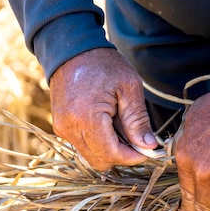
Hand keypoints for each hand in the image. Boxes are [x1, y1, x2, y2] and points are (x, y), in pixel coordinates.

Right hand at [49, 48, 156, 170]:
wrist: (72, 49)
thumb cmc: (104, 64)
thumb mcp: (129, 88)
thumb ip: (138, 120)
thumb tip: (149, 147)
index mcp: (87, 118)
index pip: (111, 154)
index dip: (133, 157)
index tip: (148, 149)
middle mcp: (69, 127)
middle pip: (100, 161)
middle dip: (122, 155)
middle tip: (137, 138)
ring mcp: (62, 128)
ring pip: (91, 156)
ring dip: (110, 149)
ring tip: (122, 126)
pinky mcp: (60, 126)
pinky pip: (82, 146)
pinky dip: (99, 142)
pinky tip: (109, 124)